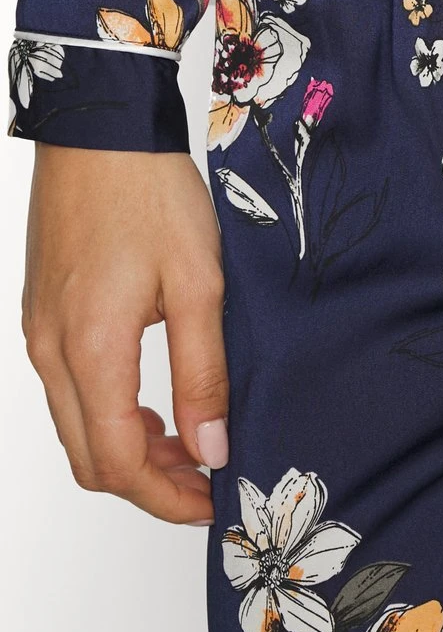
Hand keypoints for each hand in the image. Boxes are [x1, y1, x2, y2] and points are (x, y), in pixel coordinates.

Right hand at [21, 143, 229, 524]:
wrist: (100, 128)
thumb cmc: (149, 192)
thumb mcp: (199, 284)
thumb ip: (204, 374)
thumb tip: (212, 448)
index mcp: (91, 348)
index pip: (119, 462)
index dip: (167, 497)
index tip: (213, 503)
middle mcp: (52, 350)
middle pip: (90, 458)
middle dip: (149, 484)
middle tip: (207, 480)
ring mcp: (41, 334)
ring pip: (78, 429)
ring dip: (131, 451)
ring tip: (190, 443)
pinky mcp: (44, 316)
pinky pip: (71, 393)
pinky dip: (112, 416)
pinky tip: (155, 404)